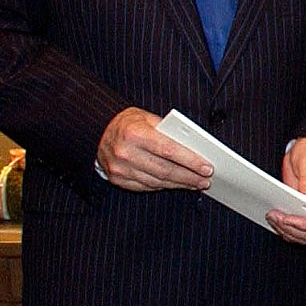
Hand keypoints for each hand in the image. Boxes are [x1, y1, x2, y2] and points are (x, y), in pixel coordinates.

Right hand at [96, 107, 212, 191]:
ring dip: (179, 184)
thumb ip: (169, 132)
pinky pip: (146, 186)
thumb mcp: (147, 118)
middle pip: (165, 170)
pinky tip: (176, 184)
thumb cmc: (129, 123)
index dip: (190, 161)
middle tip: (206, 180)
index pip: (169, 150)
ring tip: (195, 183)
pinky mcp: (117, 179)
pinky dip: (164, 186)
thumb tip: (196, 148)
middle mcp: (125, 152)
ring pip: (157, 181)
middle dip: (189, 176)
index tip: (207, 167)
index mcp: (134, 133)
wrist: (98, 131)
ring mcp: (119, 168)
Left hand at [269, 138, 305, 243]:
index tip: (289, 218)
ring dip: (286, 231)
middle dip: (292, 229)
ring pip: (303, 236)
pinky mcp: (301, 212)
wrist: (303, 149)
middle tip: (275, 216)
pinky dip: (284, 229)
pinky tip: (274, 219)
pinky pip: (295, 230)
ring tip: (272, 217)